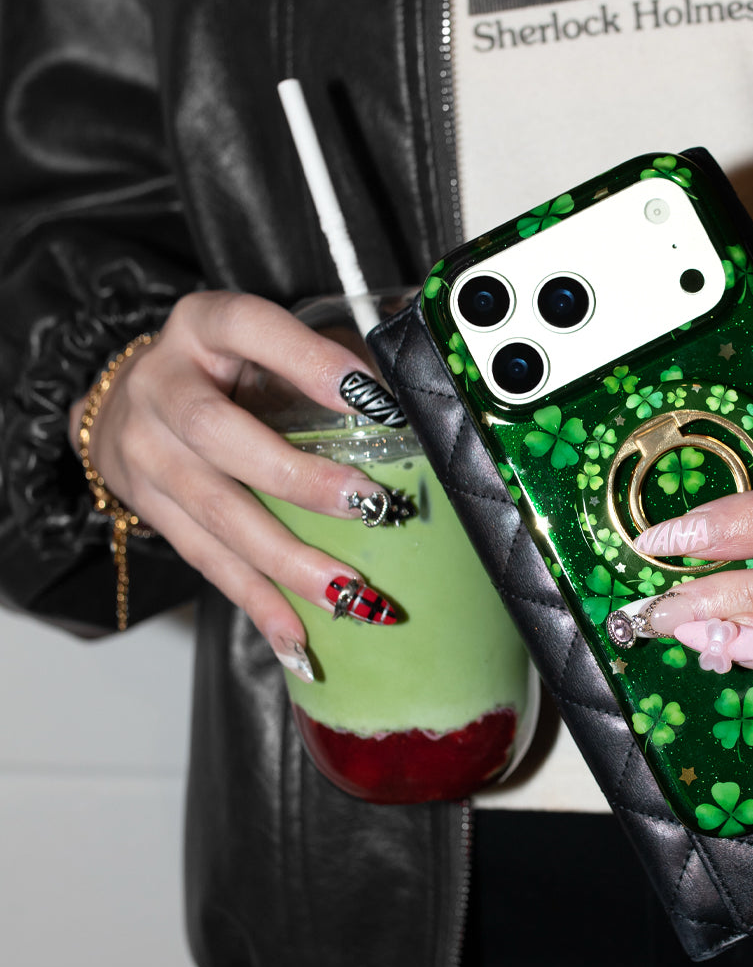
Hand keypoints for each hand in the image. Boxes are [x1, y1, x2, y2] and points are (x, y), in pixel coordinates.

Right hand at [69, 291, 394, 672]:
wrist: (125, 402)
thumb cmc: (224, 373)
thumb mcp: (265, 347)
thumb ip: (329, 364)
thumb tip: (414, 402)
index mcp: (203, 326)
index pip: (250, 328)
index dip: (308, 361)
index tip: (373, 399)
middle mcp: (162, 385)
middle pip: (219, 433)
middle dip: (298, 477)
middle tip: (368, 505)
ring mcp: (146, 451)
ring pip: (216, 512)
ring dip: (286, 561)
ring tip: (347, 593)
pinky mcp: (149, 509)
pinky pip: (207, 562)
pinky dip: (257, 604)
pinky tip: (296, 639)